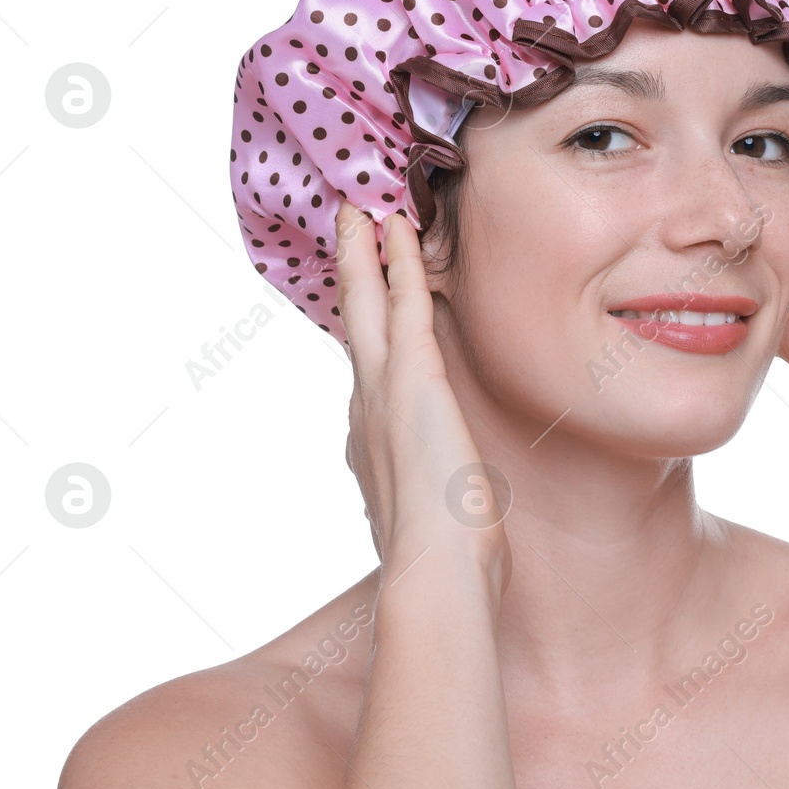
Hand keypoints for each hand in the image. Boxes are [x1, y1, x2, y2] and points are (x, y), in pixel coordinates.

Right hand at [334, 199, 511, 595]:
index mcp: (372, 440)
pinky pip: (405, 303)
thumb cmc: (445, 563)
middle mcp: (366, 408)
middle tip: (343, 227)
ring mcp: (384, 391)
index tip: (359, 302)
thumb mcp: (428, 520)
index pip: (367, 368)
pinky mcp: (413, 379)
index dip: (363, 329)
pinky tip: (395, 226)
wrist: (434, 579)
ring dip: (364, 253)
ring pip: (368, 302)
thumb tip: (427, 503)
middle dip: (349, 272)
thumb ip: (423, 499)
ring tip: (360, 210)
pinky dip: (397, 262)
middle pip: (353, 322)